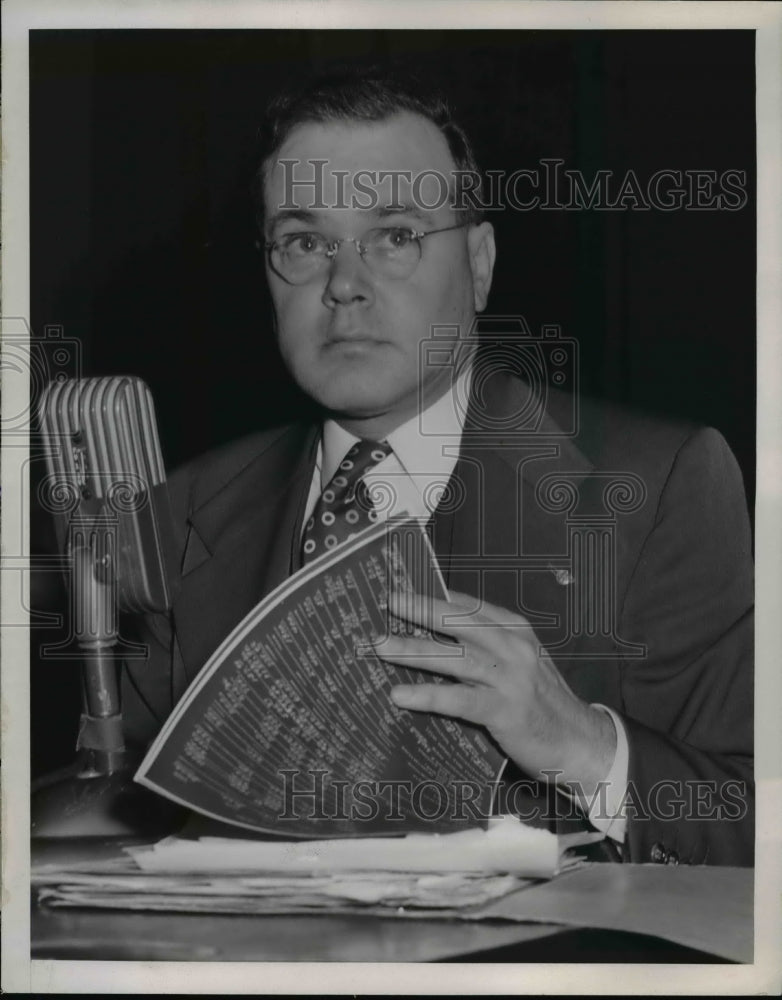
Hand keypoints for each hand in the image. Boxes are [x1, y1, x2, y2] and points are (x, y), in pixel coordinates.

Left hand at [376, 590, 616, 798]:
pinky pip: (459, 699)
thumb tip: (434, 633)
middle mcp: (513, 647)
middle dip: (421, 610)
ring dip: (414, 650)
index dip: (434, 594)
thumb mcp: (518, 662)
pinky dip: (428, 694)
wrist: (580, 741)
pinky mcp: (505, 710)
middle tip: (389, 602)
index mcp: (514, 629)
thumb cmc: (540, 701)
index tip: (403, 586)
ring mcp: (510, 678)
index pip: (469, 604)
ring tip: (380, 646)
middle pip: (460, 622)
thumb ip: (485, 645)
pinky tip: (401, 694)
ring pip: (454, 657)